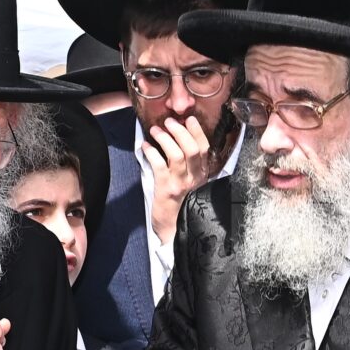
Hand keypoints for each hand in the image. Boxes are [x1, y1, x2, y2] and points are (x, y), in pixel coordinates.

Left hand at [139, 115, 219, 243]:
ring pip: (177, 154)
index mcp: (203, 175)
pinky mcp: (166, 189)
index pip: (204, 148)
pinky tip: (145, 147)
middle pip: (192, 148)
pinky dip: (151, 153)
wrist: (175, 230)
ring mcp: (181, 184)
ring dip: (165, 139)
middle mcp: (195, 179)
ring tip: (155, 130)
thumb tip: (178, 141)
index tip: (188, 119)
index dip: (197, 131)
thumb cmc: (181, 205)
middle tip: (169, 122)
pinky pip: (159, 165)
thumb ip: (190, 167)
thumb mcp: (192, 184)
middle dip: (180, 131)